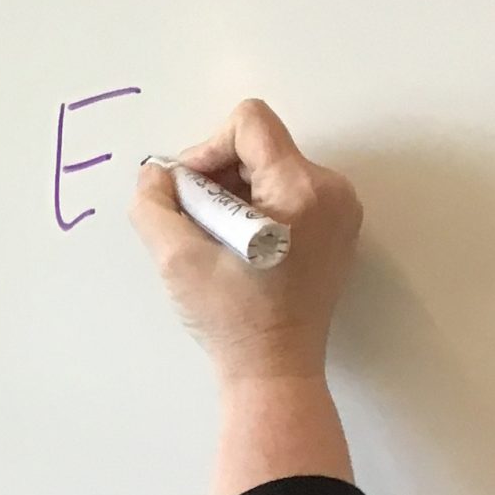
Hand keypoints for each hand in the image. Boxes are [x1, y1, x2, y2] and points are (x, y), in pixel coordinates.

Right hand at [129, 100, 362, 386]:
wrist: (275, 371)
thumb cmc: (233, 321)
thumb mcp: (176, 260)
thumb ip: (154, 205)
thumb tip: (155, 174)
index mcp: (301, 189)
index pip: (249, 123)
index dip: (206, 150)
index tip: (190, 195)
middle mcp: (331, 190)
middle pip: (260, 145)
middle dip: (219, 177)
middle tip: (197, 225)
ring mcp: (340, 209)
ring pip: (272, 168)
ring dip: (234, 194)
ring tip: (217, 241)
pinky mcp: (336, 228)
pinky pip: (288, 192)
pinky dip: (256, 208)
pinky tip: (240, 249)